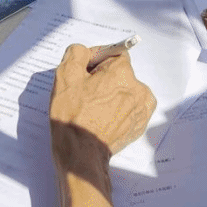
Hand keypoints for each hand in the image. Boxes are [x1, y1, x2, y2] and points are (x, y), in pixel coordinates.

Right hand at [49, 44, 156, 160]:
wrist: (81, 155)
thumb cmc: (73, 117)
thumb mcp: (65, 77)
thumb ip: (77, 53)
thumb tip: (86, 52)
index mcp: (122, 73)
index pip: (112, 54)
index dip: (95, 62)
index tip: (83, 75)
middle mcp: (138, 89)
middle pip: (119, 73)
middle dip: (102, 80)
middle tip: (84, 95)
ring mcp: (141, 109)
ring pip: (124, 91)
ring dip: (111, 95)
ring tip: (93, 110)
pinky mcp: (139, 125)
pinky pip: (129, 108)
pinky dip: (117, 110)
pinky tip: (101, 119)